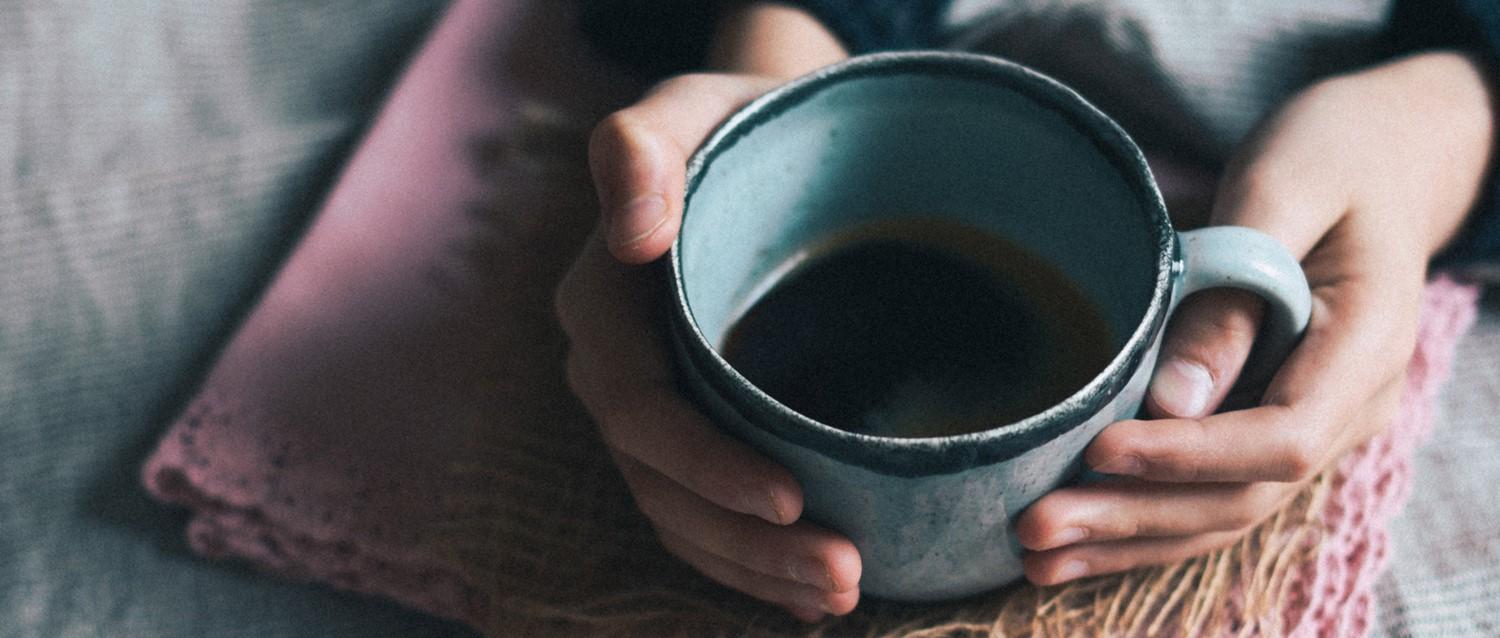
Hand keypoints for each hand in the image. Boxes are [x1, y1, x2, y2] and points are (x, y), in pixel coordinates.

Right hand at [555, 4, 857, 621]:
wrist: (766, 147)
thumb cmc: (737, 125)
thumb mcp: (693, 108)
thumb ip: (644, 148)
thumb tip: (632, 232)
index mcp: (603, 305)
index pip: (636, 407)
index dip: (705, 464)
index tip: (792, 499)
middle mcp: (614, 368)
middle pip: (660, 481)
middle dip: (744, 543)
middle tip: (843, 575)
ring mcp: (650, 410)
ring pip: (681, 514)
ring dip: (754, 568)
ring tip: (842, 595)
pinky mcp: (690, 432)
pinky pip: (700, 515)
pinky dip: (750, 561)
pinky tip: (812, 592)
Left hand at [1018, 52, 1494, 583]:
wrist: (1378, 158)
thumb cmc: (1330, 154)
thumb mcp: (1284, 192)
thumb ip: (1236, 293)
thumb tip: (1173, 403)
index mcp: (1365, 350)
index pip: (1281, 438)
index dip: (1189, 456)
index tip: (1100, 450)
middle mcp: (1345, 407)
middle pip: (1241, 497)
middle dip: (1134, 517)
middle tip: (1034, 527)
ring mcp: (1309, 423)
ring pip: (1221, 512)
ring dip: (1127, 539)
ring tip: (1035, 556)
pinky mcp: (1264, 423)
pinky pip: (1207, 492)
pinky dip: (1140, 521)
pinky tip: (1073, 542)